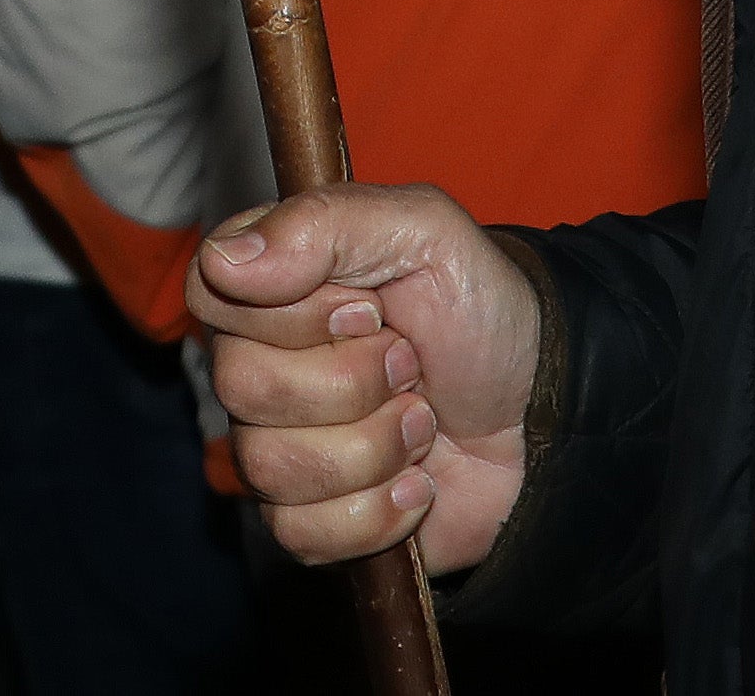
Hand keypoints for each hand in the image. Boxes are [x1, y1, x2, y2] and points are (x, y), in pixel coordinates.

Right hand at [187, 185, 545, 575]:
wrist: (542, 416)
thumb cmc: (482, 313)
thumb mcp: (425, 232)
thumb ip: (326, 222)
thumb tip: (227, 259)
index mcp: (271, 283)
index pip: (212, 293)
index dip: (295, 312)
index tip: (371, 308)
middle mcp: (258, 363)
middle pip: (241, 385)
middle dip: (353, 382)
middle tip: (410, 365)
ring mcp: (278, 445)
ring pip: (270, 465)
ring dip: (375, 447)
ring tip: (421, 422)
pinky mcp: (307, 519)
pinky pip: (299, 533)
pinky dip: (377, 511)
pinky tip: (414, 482)